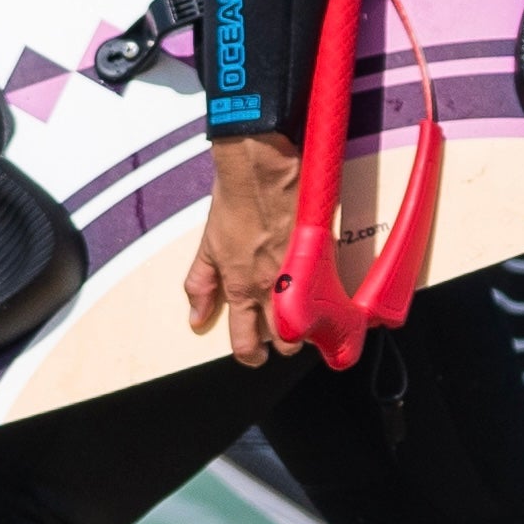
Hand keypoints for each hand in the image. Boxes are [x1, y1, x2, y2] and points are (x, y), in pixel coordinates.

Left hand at [185, 129, 304, 363]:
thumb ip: (201, 284)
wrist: (261, 167)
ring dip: (307, 324)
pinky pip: (328, 290)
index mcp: (241, 287)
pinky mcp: (323, 253)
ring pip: (310, 323)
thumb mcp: (208, 243)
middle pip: (285, 341)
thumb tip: (196, 318)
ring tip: (303, 312)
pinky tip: (321, 289)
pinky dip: (325, 296)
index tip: (254, 356)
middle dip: (284, 343)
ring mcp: (299, 273)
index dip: (250, 356)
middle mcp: (271, 287)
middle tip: (283, 332)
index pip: (245, 342)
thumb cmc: (234, 200)